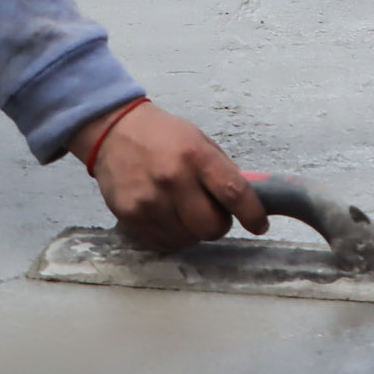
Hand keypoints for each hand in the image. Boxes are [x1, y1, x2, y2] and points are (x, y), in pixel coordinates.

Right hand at [71, 100, 266, 252]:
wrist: (113, 131)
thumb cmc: (163, 136)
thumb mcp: (199, 141)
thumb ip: (221, 172)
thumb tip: (245, 203)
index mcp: (196, 155)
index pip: (234, 193)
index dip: (252, 214)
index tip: (259, 225)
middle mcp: (173, 178)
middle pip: (211, 226)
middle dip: (218, 225)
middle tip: (213, 214)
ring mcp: (149, 200)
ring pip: (188, 239)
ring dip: (193, 231)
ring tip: (185, 212)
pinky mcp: (130, 216)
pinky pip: (163, 243)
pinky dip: (173, 237)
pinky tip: (169, 218)